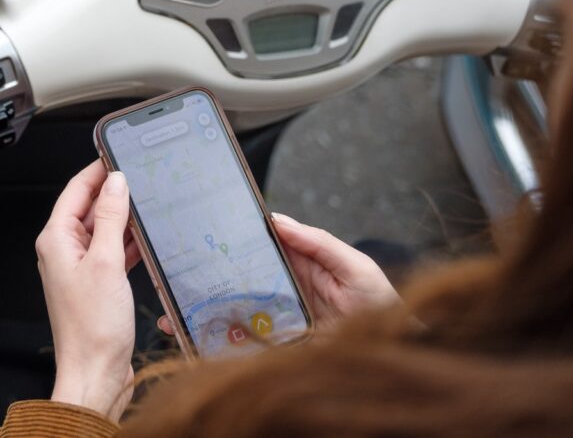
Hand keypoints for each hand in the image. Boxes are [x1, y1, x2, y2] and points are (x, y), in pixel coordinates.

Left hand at [36, 161, 141, 420]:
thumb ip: (111, 218)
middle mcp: (64, 251)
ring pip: (104, 229)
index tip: (116, 153)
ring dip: (124, 219)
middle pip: (89, 208)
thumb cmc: (92, 328)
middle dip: (114, 192)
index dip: (96, 170)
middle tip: (141, 177)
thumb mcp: (106, 262)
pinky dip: (128, 243)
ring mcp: (80, 268)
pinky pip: (112, 252)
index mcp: (56, 240)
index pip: (75, 190)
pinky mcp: (97, 284)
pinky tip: (147, 239)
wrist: (95, 373)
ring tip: (149, 205)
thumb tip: (115, 183)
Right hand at [158, 213, 398, 335]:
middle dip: (203, 278)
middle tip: (174, 274)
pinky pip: (241, 346)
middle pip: (235, 281)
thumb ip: (319, 242)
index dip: (229, 241)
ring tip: (174, 314)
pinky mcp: (274, 350)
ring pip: (230, 313)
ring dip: (201, 312)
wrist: (398, 354)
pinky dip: (216, 343)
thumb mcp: (355, 266)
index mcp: (296, 265)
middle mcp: (280, 292)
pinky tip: (195, 339)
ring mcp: (275, 322)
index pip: (256, 248)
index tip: (201, 233)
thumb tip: (276, 220)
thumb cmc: (382, 308)